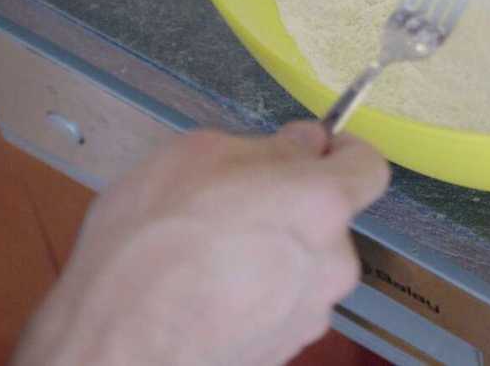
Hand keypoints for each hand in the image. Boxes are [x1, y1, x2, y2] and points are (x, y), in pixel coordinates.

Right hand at [13, 123, 389, 365]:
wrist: (120, 346)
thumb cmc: (149, 245)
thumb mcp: (196, 156)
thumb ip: (267, 146)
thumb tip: (302, 144)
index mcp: (321, 203)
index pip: (370, 167)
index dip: (343, 152)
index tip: (316, 149)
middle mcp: (332, 262)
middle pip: (331, 220)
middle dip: (293, 206)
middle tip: (235, 203)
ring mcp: (311, 313)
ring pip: (305, 264)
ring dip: (273, 252)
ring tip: (208, 254)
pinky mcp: (285, 349)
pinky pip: (282, 304)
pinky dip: (257, 293)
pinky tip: (207, 292)